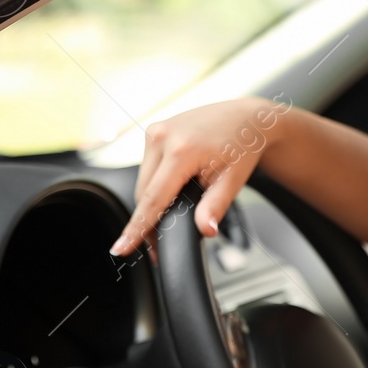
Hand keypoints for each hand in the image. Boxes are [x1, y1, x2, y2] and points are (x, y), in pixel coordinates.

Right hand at [111, 97, 289, 256]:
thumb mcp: (233, 180)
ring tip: (172, 214)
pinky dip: (155, 185)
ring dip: (152, 201)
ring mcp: (155, 131)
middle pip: (144, 193)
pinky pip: (147, 168)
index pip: (154, 199)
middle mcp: (162, 137)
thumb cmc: (242, 146)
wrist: (245, 118)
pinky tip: (170, 193)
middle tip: (161, 246)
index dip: (137, 228)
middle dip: (149, 221)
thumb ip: (216, 206)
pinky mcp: (153, 131)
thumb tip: (206, 230)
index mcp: (182, 150)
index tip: (121, 248)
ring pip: (143, 182)